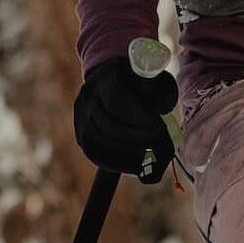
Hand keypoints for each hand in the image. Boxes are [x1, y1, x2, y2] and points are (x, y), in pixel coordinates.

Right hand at [73, 56, 178, 182]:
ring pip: (99, 140)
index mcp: (106, 77)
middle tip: (160, 148)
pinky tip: (132, 167)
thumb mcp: (148, 75)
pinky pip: (93, 151)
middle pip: (109, 124)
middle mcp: (89, 95)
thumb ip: (154, 89)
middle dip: (137, 140)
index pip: (118, 101)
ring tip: (148, 160)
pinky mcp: (80, 131)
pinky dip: (113, 162)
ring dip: (127, 154)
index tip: (160, 129)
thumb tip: (163, 111)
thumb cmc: (137, 79)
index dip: (139, 118)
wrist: (108, 75)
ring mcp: (81, 114)